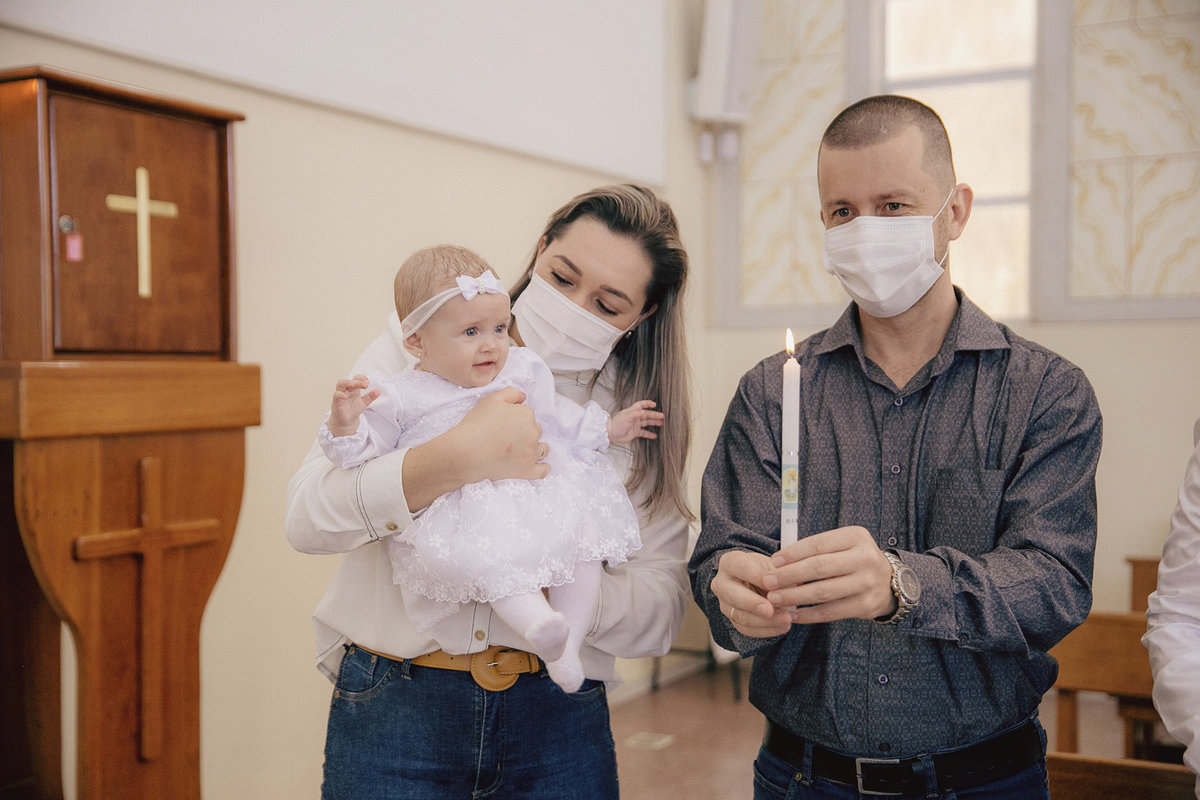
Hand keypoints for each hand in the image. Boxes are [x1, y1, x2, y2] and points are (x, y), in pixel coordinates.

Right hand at [328, 374, 379, 435]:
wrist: (346, 422)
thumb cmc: (353, 410)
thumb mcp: (364, 403)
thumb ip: (370, 397)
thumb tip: (379, 391)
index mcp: (353, 389)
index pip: (356, 378)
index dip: (361, 378)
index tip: (368, 381)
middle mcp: (346, 390)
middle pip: (348, 380)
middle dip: (356, 380)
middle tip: (365, 383)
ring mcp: (340, 395)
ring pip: (340, 384)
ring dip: (347, 382)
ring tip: (354, 384)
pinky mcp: (336, 403)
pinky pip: (336, 396)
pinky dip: (340, 395)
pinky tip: (346, 396)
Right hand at [402, 387, 547, 512]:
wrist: (465, 453)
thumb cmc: (476, 425)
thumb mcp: (491, 399)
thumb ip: (511, 393)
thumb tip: (523, 397)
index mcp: (526, 415)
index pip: (527, 413)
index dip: (516, 417)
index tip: (504, 422)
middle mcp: (533, 433)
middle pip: (535, 430)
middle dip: (526, 431)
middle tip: (508, 436)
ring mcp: (531, 453)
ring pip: (542, 448)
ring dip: (535, 447)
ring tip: (522, 449)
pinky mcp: (527, 471)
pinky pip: (542, 470)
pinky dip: (543, 467)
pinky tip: (541, 465)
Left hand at [606, 400, 664, 444]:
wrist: (611, 434)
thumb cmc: (616, 424)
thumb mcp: (626, 417)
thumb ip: (636, 414)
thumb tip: (644, 412)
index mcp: (632, 412)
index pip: (641, 405)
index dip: (647, 404)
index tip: (654, 404)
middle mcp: (635, 417)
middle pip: (646, 415)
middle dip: (654, 415)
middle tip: (662, 416)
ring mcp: (635, 425)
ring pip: (646, 423)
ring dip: (654, 423)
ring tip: (661, 423)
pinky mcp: (635, 432)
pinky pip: (644, 432)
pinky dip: (649, 434)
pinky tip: (654, 435)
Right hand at [711, 550, 794, 638]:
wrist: (762, 581)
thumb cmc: (768, 569)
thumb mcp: (773, 564)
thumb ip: (777, 573)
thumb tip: (783, 586)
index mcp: (730, 562)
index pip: (741, 568)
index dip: (757, 576)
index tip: (773, 584)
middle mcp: (721, 583)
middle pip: (734, 596)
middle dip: (753, 604)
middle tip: (770, 610)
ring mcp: (725, 603)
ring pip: (741, 616)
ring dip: (765, 621)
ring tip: (786, 619)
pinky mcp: (733, 620)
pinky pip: (747, 630)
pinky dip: (766, 630)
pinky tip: (783, 627)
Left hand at [762, 526, 895, 623]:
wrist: (889, 582)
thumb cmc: (854, 560)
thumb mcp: (843, 544)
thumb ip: (817, 549)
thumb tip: (779, 561)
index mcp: (855, 537)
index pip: (818, 544)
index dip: (793, 553)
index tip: (773, 562)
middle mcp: (864, 558)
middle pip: (819, 567)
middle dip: (789, 575)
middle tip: (768, 582)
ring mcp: (866, 583)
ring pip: (823, 592)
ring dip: (794, 596)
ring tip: (775, 599)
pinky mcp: (865, 605)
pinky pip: (831, 612)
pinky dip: (808, 614)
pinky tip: (793, 614)